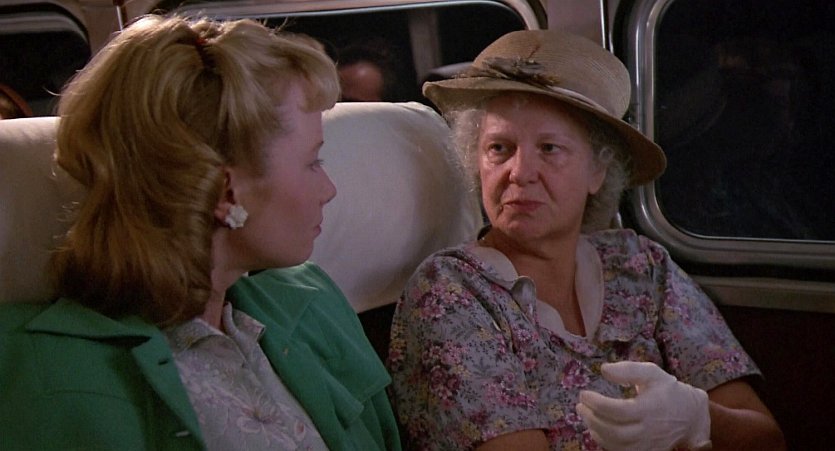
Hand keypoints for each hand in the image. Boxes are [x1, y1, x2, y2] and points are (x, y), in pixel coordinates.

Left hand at [576, 361, 710, 450]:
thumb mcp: (652, 373)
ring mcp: (647, 444)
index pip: (618, 410)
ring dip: (595, 430)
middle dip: (592, 419)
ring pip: (615, 444)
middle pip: (614, 431)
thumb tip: (604, 370)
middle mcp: (647, 430)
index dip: (597, 403)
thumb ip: (628, 370)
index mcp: (649, 409)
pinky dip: (604, 442)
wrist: (690, 415)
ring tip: (585, 415)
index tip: (583, 393)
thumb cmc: (668, 390)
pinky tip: (596, 429)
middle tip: (580, 406)